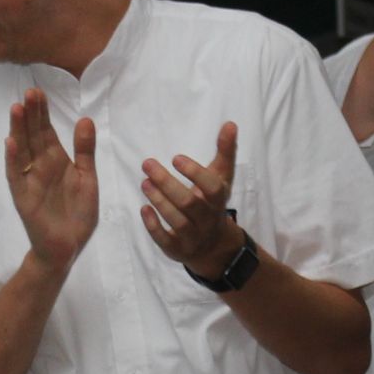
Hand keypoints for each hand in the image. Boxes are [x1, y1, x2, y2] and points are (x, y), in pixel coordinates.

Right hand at [5, 93, 99, 271]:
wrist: (69, 246)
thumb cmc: (78, 214)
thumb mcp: (88, 178)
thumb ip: (85, 151)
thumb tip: (85, 119)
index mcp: (56, 160)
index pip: (46, 131)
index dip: (42, 113)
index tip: (38, 92)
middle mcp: (40, 166)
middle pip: (33, 136)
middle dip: (30, 115)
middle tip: (29, 92)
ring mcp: (30, 180)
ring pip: (22, 150)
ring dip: (18, 130)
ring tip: (16, 108)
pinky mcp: (23, 197)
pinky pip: (16, 175)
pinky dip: (13, 159)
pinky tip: (11, 142)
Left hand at [140, 123, 240, 276]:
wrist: (215, 245)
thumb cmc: (213, 202)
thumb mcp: (221, 178)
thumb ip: (224, 152)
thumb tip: (230, 123)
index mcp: (218, 200)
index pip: (212, 187)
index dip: (195, 173)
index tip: (176, 157)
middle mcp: (207, 220)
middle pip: (189, 203)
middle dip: (167, 183)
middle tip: (147, 163)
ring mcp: (193, 237)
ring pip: (177, 220)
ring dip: (159, 201)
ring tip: (144, 182)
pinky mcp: (177, 249)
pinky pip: (165, 240)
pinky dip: (153, 226)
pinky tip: (143, 208)